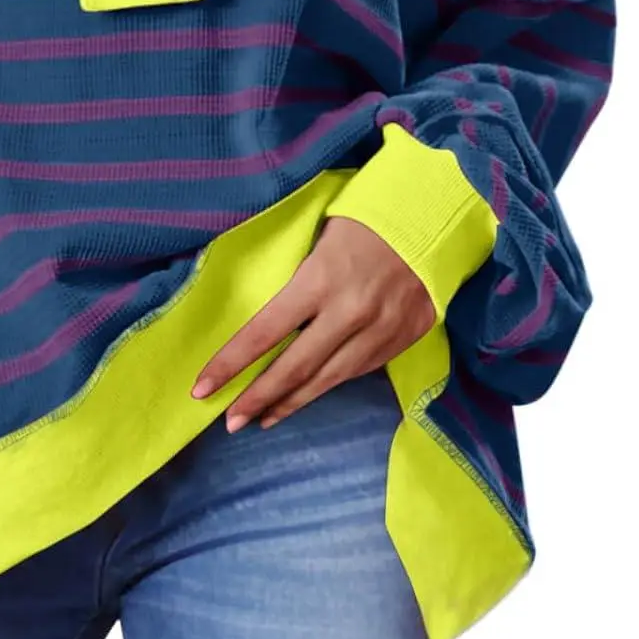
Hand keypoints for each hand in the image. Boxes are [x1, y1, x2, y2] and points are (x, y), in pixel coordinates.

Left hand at [191, 215, 434, 430]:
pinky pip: (358, 371)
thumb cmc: (365, 216)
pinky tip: (307, 394)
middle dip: (257, 399)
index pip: (264, 332)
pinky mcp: (404, 339)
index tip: (202, 387)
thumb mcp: (319, 236)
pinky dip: (327, 386)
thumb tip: (264, 319)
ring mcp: (381, 331)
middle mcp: (350, 313)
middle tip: (229, 422)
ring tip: (261, 419)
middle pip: (294, 369)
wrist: (436, 216)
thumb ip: (296, 279)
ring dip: (291, 403)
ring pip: (328, 380)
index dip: (230, 364)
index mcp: (321, 279)